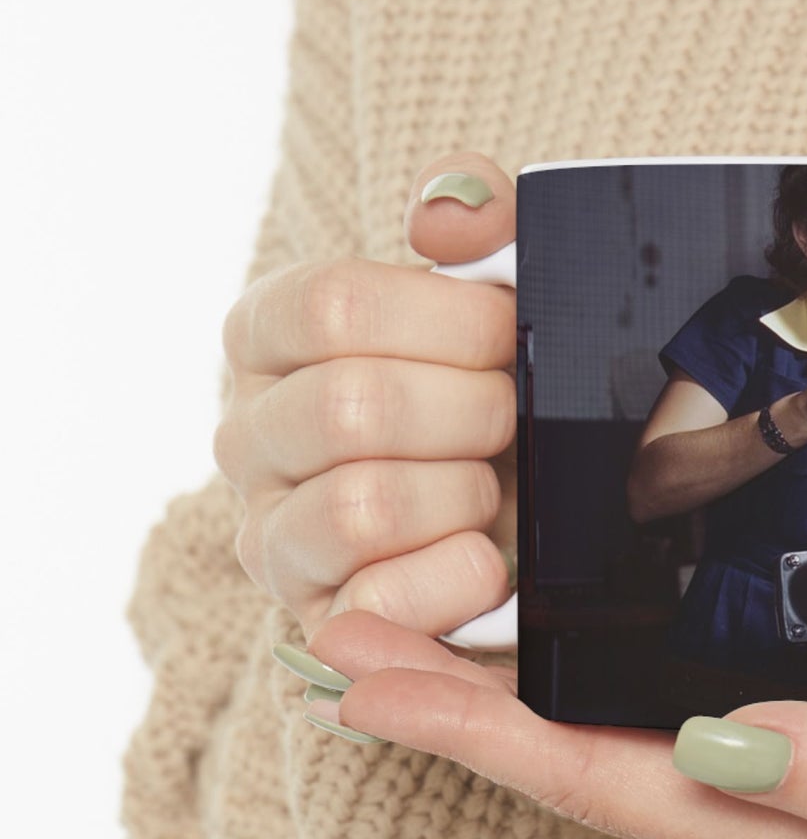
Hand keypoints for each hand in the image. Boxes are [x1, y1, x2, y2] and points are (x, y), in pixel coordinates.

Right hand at [215, 152, 517, 641]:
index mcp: (270, 335)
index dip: (451, 322)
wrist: (526, 509)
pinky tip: (490, 557)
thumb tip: (445, 218)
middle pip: (352, 408)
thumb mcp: (502, 288)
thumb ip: (483, 219)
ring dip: (464, 494)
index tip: (508, 336)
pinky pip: (380, 602)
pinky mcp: (318, 620)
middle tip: (512, 418)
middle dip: (471, 412)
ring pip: (361, 507)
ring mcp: (272, 536)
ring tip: (491, 488)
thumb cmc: (498, 385)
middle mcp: (248, 435)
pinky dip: (460, 576)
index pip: (333, 306)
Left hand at [301, 608, 806, 838]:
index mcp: (798, 822)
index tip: (370, 680)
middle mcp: (766, 801)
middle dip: (451, 709)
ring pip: (605, 733)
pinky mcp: (801, 713)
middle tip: (337, 639)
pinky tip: (541, 629)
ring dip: (498, 688)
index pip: (604, 782)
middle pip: (575, 761)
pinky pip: (659, 698)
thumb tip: (729, 752)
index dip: (480, 736)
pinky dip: (579, 666)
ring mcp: (777, 762)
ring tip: (400, 630)